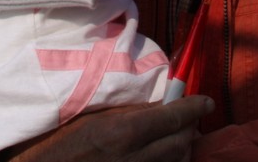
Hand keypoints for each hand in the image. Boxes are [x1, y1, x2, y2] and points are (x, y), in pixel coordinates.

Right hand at [7, 96, 212, 161]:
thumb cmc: (52, 142)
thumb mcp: (87, 118)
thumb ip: (123, 112)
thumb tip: (154, 103)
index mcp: (121, 132)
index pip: (172, 116)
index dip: (193, 107)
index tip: (205, 101)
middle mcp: (133, 159)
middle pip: (181, 142)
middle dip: (189, 128)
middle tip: (189, 117)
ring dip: (181, 149)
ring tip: (177, 138)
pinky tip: (162, 158)